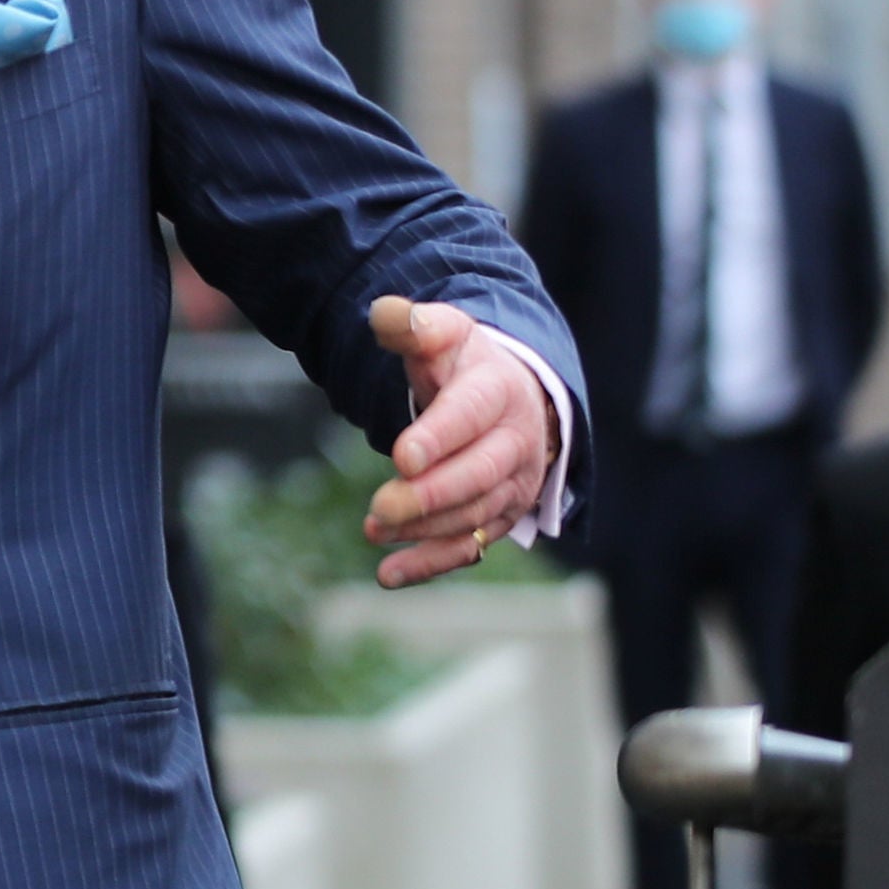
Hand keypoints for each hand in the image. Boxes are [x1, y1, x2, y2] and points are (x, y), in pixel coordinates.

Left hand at [363, 296, 557, 587]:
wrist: (513, 396)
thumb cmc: (465, 364)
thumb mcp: (443, 335)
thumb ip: (414, 326)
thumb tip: (384, 313)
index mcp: (499, 392)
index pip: (471, 415)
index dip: (439, 436)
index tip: (402, 455)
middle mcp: (515, 442)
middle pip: (478, 475)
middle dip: (430, 494)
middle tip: (380, 507)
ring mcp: (511, 484)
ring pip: (473, 514)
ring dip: (424, 529)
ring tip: (373, 529)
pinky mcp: (499, 517)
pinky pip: (470, 546)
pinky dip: (432, 563)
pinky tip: (388, 575)